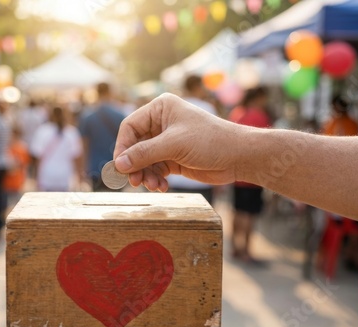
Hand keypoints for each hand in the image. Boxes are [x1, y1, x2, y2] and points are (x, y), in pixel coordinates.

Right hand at [113, 93, 244, 191]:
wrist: (238, 157)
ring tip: (152, 185)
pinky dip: (155, 179)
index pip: (130, 127)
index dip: (123, 147)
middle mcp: (161, 124)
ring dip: (145, 175)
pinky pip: (155, 170)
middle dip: (134, 165)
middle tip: (134, 181)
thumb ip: (144, 154)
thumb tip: (119, 164)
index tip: (120, 166)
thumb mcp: (174, 145)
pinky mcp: (173, 158)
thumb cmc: (210, 141)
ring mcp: (166, 142)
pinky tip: (161, 187)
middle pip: (135, 146)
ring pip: (144, 161)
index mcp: (160, 109)